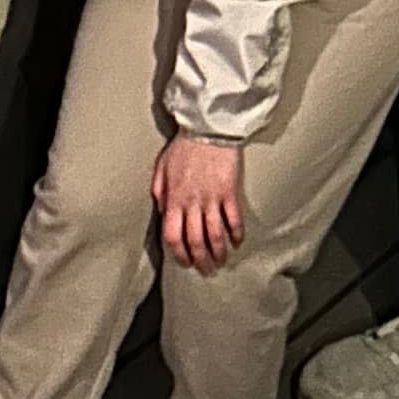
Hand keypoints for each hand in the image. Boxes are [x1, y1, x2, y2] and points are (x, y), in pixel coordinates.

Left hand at [153, 135, 244, 269]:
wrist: (207, 128)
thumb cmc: (183, 147)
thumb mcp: (162, 167)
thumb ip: (160, 191)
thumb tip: (163, 211)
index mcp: (174, 198)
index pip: (173, 236)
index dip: (179, 254)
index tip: (185, 262)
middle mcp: (192, 203)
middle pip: (195, 241)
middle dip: (201, 260)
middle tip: (206, 270)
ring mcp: (212, 199)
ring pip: (215, 235)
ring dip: (219, 253)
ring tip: (222, 261)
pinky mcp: (230, 193)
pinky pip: (234, 220)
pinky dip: (236, 234)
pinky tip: (237, 242)